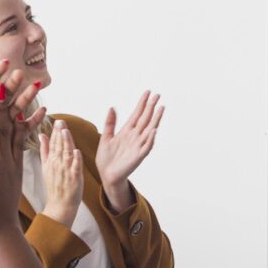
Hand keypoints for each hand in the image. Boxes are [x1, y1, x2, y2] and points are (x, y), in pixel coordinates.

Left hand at [0, 60, 46, 177]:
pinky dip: (33, 120)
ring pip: (15, 109)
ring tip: (36, 86)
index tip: (4, 64)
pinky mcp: (7, 143)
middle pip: (2, 96)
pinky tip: (43, 112)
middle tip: (21, 74)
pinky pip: (23, 129)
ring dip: (26, 97)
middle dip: (12, 84)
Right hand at [40, 119, 83, 227]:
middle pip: (59, 146)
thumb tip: (41, 135)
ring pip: (66, 154)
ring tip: (66, 131)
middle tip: (61, 122)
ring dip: (66, 143)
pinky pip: (75, 167)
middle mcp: (57, 164)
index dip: (55, 132)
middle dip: (60, 134)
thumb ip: (45, 150)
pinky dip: (76, 159)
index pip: (53, 143)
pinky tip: (76, 151)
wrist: (60, 205)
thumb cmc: (55, 185)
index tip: (57, 121)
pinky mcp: (74, 178)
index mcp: (51, 160)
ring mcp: (66, 171)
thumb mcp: (45, 166)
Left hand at [95, 92, 163, 212]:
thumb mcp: (105, 138)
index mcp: (127, 131)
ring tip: (161, 108)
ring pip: (149, 129)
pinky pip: (147, 146)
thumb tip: (112, 107)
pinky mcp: (138, 156)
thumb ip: (110, 123)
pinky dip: (150, 138)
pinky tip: (153, 130)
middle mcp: (135, 136)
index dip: (142, 103)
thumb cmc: (106, 158)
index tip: (147, 92)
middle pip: (145, 118)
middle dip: (151, 107)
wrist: (107, 175)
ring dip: (156, 119)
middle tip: (157, 95)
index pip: (136, 114)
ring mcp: (138, 145)